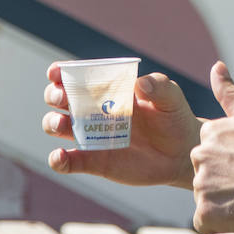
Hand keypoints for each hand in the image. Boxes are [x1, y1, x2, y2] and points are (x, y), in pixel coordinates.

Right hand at [42, 61, 202, 187]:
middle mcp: (93, 111)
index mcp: (108, 89)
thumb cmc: (174, 117)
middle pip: (60, 99)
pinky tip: (60, 156)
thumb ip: (159, 87)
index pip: (78, 77)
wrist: (181, 152)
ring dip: (52, 123)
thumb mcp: (171, 98)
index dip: (61, 73)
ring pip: (58, 127)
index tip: (56, 72)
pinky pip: (69, 161)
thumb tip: (141, 83)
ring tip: (60, 124)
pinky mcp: (94, 161)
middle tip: (63, 97)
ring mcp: (92, 136)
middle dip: (54, 95)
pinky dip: (58, 160)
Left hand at [190, 61, 233, 233]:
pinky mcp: (205, 214)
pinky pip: (206, 222)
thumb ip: (229, 92)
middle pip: (204, 176)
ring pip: (206, 199)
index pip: (209, 154)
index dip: (230, 163)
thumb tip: (216, 66)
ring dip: (223, 202)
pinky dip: (221, 222)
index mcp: (208, 133)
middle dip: (223, 182)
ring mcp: (201, 186)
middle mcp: (199, 156)